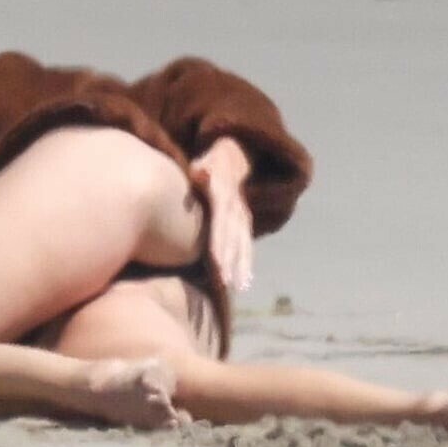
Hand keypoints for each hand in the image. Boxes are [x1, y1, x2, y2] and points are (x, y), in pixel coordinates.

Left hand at [189, 137, 252, 291]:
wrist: (234, 159)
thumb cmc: (209, 163)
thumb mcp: (204, 162)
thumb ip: (201, 170)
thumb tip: (200, 172)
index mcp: (224, 197)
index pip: (221, 223)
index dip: (219, 242)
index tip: (216, 261)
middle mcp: (236, 210)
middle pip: (233, 239)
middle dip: (230, 261)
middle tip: (226, 283)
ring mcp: (243, 218)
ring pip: (243, 246)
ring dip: (241, 267)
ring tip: (239, 287)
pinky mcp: (244, 225)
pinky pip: (246, 247)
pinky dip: (246, 265)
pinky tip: (244, 283)